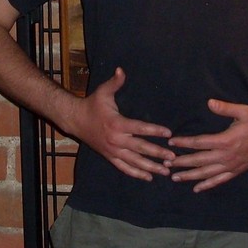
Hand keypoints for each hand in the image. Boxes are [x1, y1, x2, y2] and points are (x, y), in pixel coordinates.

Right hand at [68, 67, 174, 181]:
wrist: (75, 120)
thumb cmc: (92, 105)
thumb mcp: (103, 91)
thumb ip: (115, 82)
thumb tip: (121, 69)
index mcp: (117, 124)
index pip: (140, 128)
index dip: (155, 131)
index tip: (169, 133)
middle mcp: (116, 140)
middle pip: (140, 149)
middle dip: (157, 154)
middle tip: (172, 158)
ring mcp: (113, 150)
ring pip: (134, 162)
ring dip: (151, 167)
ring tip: (165, 171)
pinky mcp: (110, 156)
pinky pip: (124, 168)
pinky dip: (137, 173)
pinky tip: (149, 177)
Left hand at [165, 99, 247, 191]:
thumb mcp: (244, 111)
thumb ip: (225, 108)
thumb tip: (209, 103)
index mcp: (226, 140)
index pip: (200, 143)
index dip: (184, 143)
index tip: (172, 143)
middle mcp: (226, 156)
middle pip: (199, 161)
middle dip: (182, 162)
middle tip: (166, 164)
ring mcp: (231, 166)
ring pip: (207, 173)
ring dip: (190, 176)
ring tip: (175, 177)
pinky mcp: (237, 171)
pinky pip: (219, 180)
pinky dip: (207, 185)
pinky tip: (197, 188)